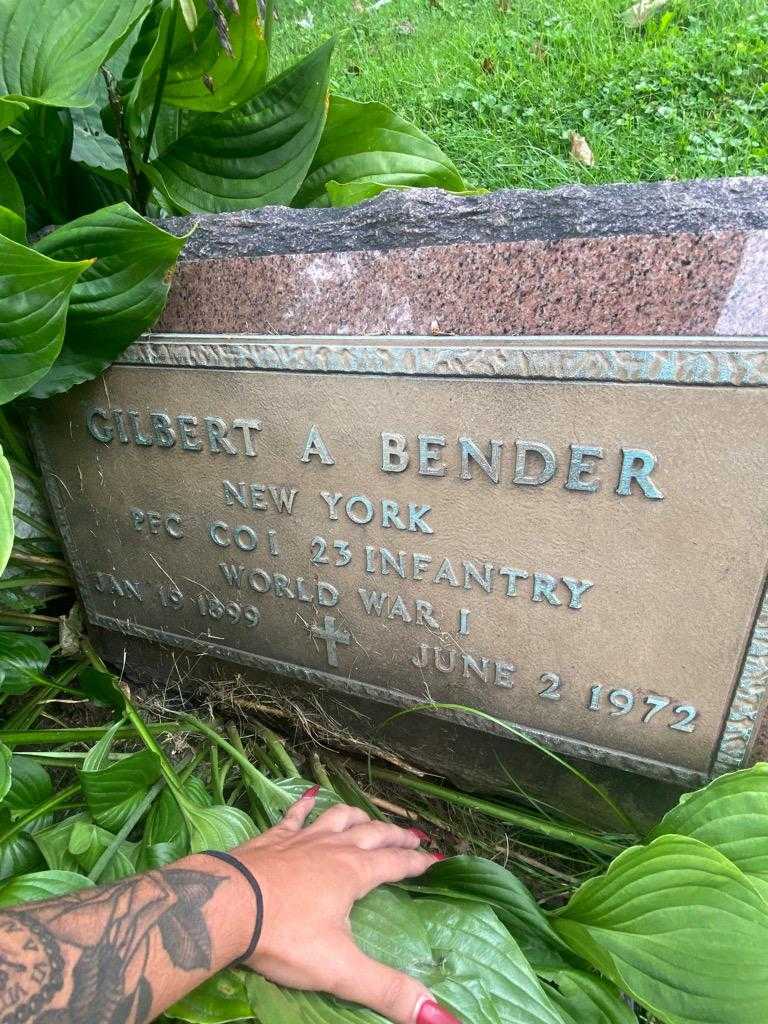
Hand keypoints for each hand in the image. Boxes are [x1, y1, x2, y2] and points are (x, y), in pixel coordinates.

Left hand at [232, 788, 460, 1023]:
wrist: (227, 906)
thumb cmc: (285, 936)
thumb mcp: (340, 969)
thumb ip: (386, 990)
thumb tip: (438, 1016)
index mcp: (353, 873)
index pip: (394, 864)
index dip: (416, 863)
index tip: (435, 859)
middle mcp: (332, 849)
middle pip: (371, 835)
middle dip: (394, 836)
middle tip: (411, 836)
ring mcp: (299, 840)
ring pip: (337, 819)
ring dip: (356, 817)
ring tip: (367, 818)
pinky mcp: (271, 840)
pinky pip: (293, 817)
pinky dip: (304, 806)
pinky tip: (308, 799)